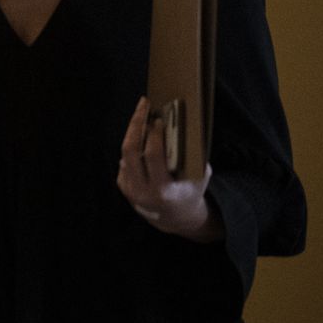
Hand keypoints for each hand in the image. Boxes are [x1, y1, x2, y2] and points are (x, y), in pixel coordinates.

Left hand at [117, 97, 220, 241]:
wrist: (174, 218)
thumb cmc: (191, 192)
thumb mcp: (199, 177)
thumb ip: (192, 157)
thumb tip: (183, 128)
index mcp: (162, 190)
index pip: (152, 156)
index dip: (154, 136)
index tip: (158, 118)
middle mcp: (142, 191)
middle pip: (130, 151)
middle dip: (136, 124)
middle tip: (143, 105)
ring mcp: (129, 190)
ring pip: (125, 154)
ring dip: (133, 132)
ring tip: (142, 113)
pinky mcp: (123, 186)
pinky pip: (125, 160)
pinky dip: (133, 146)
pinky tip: (141, 133)